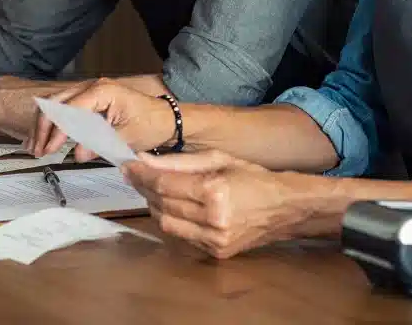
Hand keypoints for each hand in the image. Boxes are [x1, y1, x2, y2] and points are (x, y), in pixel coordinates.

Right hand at [27, 78, 174, 159]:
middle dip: (44, 127)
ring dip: (45, 125)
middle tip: (37, 151)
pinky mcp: (91, 101)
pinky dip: (54, 122)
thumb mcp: (126, 137)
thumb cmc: (151, 125)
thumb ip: (100, 144)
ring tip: (36, 148)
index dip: (57, 131)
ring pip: (57, 104)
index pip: (70, 109)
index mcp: (102, 91)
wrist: (166, 119)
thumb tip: (77, 154)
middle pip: (57, 103)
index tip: (49, 150)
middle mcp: (93, 87)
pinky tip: (45, 139)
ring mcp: (91, 91)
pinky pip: (66, 108)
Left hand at [123, 150, 306, 258]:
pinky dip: (171, 220)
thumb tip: (145, 160)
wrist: (283, 207)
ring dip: (155, 205)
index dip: (142, 174)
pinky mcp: (215, 253)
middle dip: (145, 187)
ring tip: (153, 189)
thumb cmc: (252, 176)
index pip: (166, 183)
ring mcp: (214, 240)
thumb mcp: (219, 158)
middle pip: (162, 203)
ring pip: (166, 223)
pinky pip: (180, 236)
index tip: (128, 165)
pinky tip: (172, 206)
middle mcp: (213, 219)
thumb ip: (180, 161)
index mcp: (215, 190)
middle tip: (135, 174)